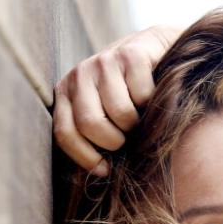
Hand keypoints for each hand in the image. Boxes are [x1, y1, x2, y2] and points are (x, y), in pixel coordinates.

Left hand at [52, 24, 179, 174]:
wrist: (158, 51)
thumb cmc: (128, 96)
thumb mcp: (103, 115)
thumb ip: (92, 136)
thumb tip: (100, 172)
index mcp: (66, 92)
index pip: (65, 133)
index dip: (86, 158)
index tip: (105, 170)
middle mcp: (80, 74)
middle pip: (90, 124)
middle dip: (113, 141)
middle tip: (125, 138)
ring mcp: (104, 61)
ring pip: (119, 112)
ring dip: (136, 124)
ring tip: (139, 116)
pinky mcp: (131, 53)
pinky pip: (142, 95)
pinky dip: (152, 102)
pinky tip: (151, 95)